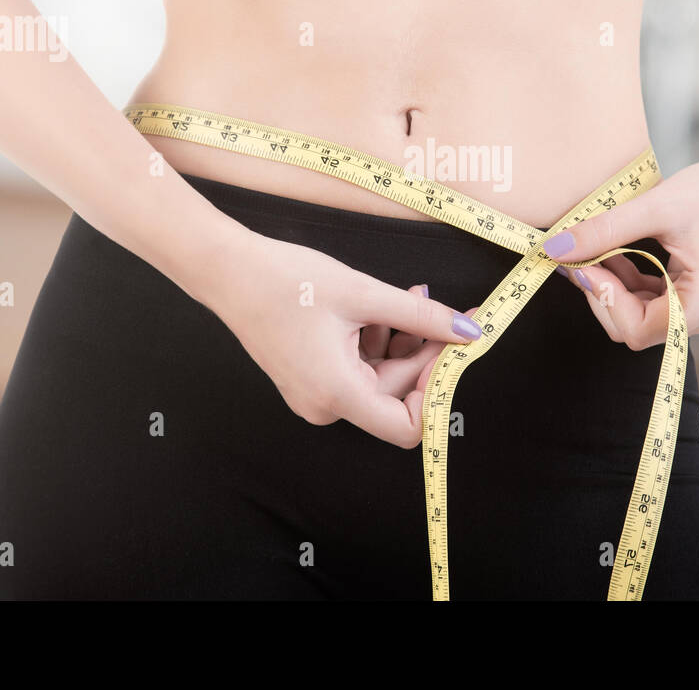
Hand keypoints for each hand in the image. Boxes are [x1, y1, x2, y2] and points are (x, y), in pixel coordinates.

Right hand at [200, 228, 481, 447]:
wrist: (229, 270)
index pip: (407, 428)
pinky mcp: (312, 379)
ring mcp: (316, 395)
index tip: (449, 351)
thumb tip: (469, 331)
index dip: (435, 392)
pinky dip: (376, 340)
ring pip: (380, 378)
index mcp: (336, 394)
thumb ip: (421, 318)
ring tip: (409, 296)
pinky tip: (380, 308)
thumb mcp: (364, 294)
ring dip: (401, 340)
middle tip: (438, 306)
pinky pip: (358, 370)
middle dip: (423, 351)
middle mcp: (325, 406)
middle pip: (397, 394)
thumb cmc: (287, 281)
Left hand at [544, 149, 698, 345]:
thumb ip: (604, 232)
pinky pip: (650, 304)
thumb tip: (554, 249)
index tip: (582, 264)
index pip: (640, 330)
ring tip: (593, 250)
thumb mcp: (654, 208)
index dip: (605, 300)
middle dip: (603, 294)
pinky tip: (611, 253)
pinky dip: (626, 282)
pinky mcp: (696, 299)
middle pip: (637, 329)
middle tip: (577, 257)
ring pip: (639, 318)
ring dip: (611, 287)